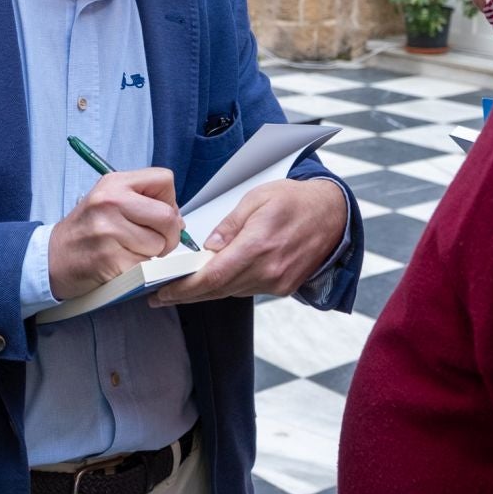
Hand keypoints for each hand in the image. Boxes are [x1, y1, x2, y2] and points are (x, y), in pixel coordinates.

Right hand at [49, 168, 184, 300]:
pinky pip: (146, 266)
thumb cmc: (86, 230)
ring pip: (159, 245)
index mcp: (113, 183)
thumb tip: (179, 220)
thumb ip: (143, 201)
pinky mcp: (111, 260)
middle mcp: (110, 203)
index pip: (164, 180)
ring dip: (152, 255)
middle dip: (168, 235)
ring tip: (129, 251)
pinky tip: (123, 264)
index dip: (168, 200)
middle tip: (153, 242)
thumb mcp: (108, 200)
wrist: (54, 258)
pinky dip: (140, 270)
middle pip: (168, 216)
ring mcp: (109, 232)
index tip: (157, 214)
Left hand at [150, 178, 346, 305]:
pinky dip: (228, 286)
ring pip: (231, 292)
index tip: (162, 292)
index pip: (214, 276)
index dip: (185, 288)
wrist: (332, 214)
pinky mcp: (283, 287)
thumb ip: (229, 226)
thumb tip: (208, 247)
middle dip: (187, 294)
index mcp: (259, 245)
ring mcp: (277, 282)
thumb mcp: (256, 199)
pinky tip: (214, 279)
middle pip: (218, 290)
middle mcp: (268, 270)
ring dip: (206, 291)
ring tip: (181, 287)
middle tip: (160, 295)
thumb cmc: (294, 200)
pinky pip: (247, 290)